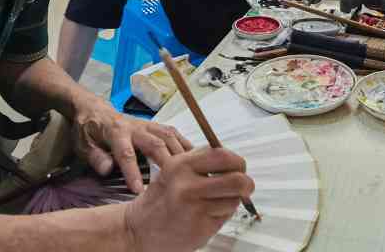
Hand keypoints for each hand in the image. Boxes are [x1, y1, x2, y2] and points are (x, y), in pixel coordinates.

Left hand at [72, 97, 191, 192]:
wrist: (94, 109)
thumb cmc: (88, 130)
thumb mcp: (83, 144)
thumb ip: (95, 156)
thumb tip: (108, 169)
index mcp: (115, 132)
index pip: (126, 153)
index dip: (133, 172)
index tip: (139, 190)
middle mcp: (135, 126)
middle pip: (155, 143)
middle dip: (166, 163)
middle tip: (175, 183)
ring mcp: (147, 124)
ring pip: (168, 136)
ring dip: (179, 154)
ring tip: (189, 172)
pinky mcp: (154, 125)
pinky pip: (173, 132)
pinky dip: (184, 144)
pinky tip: (193, 158)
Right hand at [123, 147, 253, 251]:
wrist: (138, 229)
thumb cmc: (160, 199)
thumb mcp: (175, 170)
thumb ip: (202, 162)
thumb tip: (235, 163)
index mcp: (182, 165)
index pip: (224, 156)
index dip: (238, 162)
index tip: (239, 168)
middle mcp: (187, 185)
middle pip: (237, 180)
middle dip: (246, 184)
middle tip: (245, 187)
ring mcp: (194, 208)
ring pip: (234, 200)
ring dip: (231, 202)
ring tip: (214, 203)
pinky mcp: (199, 228)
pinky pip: (225, 217)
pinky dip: (221, 216)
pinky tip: (206, 215)